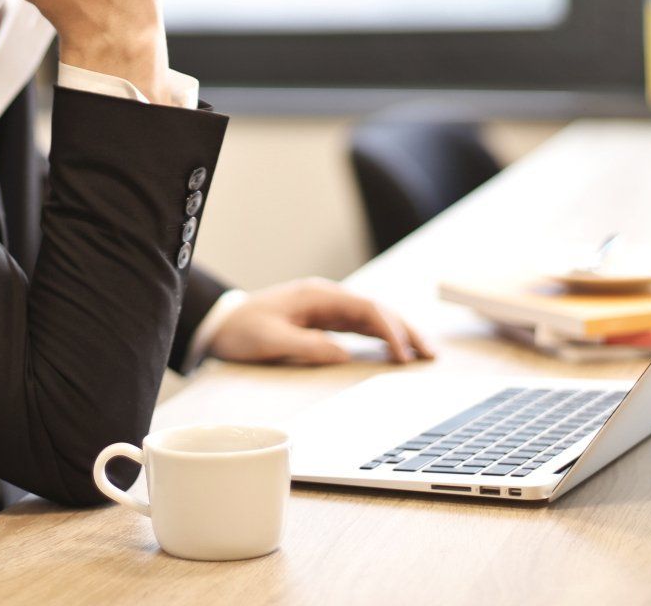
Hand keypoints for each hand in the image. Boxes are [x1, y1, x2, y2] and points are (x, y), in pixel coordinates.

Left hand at [207, 278, 436, 365]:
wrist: (220, 323)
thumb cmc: (241, 331)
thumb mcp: (270, 340)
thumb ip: (307, 346)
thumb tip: (344, 355)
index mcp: (317, 296)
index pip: (366, 309)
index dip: (389, 331)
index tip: (403, 355)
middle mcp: (327, 298)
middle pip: (377, 310)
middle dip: (406, 330)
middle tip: (430, 355)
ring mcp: (327, 307)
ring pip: (373, 317)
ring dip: (399, 333)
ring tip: (423, 354)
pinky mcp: (324, 320)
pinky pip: (360, 326)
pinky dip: (381, 337)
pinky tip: (396, 351)